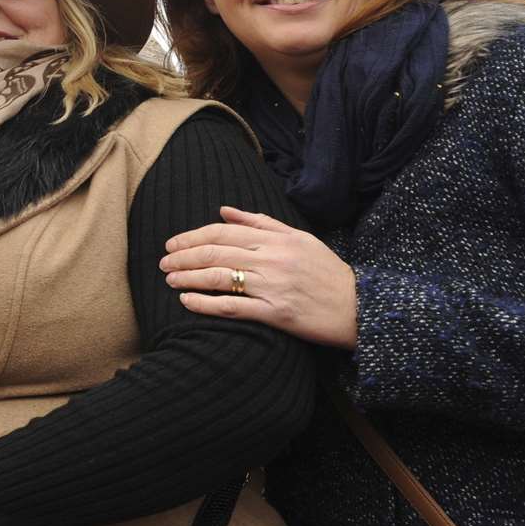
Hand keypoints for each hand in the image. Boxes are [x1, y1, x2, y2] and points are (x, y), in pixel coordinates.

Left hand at [160, 205, 359, 348]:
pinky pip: (232, 308)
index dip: (192, 237)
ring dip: (188, 277)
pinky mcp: (277, 314)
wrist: (361, 307)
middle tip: (163, 262)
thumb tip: (223, 211)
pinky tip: (187, 302)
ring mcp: (273, 287)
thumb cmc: (328, 272)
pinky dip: (205, 304)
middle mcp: (272, 260)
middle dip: (183, 256)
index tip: (172, 244)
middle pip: (216, 252)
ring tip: (170, 280)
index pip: (223, 232)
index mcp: (276, 239)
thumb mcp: (300, 238)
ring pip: (219, 277)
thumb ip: (261, 222)